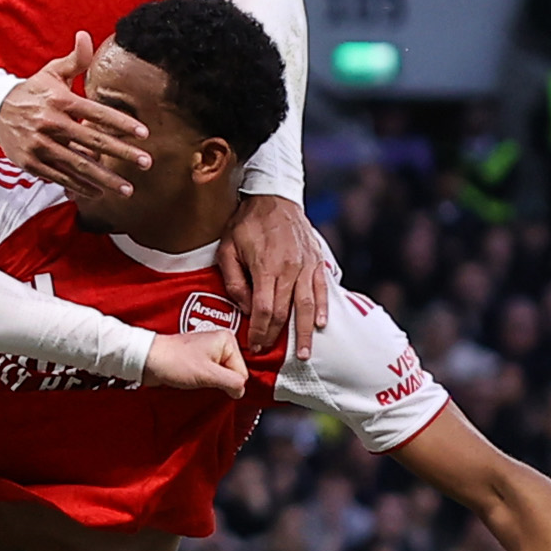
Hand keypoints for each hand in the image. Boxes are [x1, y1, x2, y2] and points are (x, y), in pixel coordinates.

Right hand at [0, 36, 152, 198]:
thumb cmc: (33, 91)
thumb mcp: (52, 73)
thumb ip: (75, 60)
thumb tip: (86, 35)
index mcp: (60, 101)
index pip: (97, 113)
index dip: (121, 124)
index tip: (144, 134)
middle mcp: (50, 124)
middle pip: (92, 141)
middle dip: (122, 153)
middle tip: (146, 163)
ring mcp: (40, 146)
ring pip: (78, 165)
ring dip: (105, 178)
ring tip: (128, 188)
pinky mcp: (31, 162)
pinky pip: (60, 176)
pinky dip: (80, 186)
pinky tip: (99, 192)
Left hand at [143, 326, 249, 395]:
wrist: (147, 360)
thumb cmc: (174, 362)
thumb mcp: (208, 374)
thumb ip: (231, 383)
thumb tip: (241, 391)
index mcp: (227, 340)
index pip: (242, 372)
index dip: (230, 383)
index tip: (211, 381)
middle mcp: (221, 343)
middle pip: (234, 374)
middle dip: (221, 383)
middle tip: (202, 380)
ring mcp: (211, 351)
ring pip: (223, 377)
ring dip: (212, 384)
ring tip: (196, 380)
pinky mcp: (201, 360)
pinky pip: (212, 376)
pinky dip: (206, 382)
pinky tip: (195, 381)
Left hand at [220, 192, 334, 359]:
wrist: (273, 196)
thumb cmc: (245, 223)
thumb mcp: (227, 249)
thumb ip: (234, 281)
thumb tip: (244, 308)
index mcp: (266, 266)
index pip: (264, 309)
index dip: (260, 331)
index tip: (254, 345)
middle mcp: (290, 268)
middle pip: (286, 311)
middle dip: (278, 336)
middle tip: (272, 354)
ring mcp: (307, 264)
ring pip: (309, 304)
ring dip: (305, 331)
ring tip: (304, 352)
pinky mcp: (317, 260)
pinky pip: (322, 288)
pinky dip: (324, 307)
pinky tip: (322, 323)